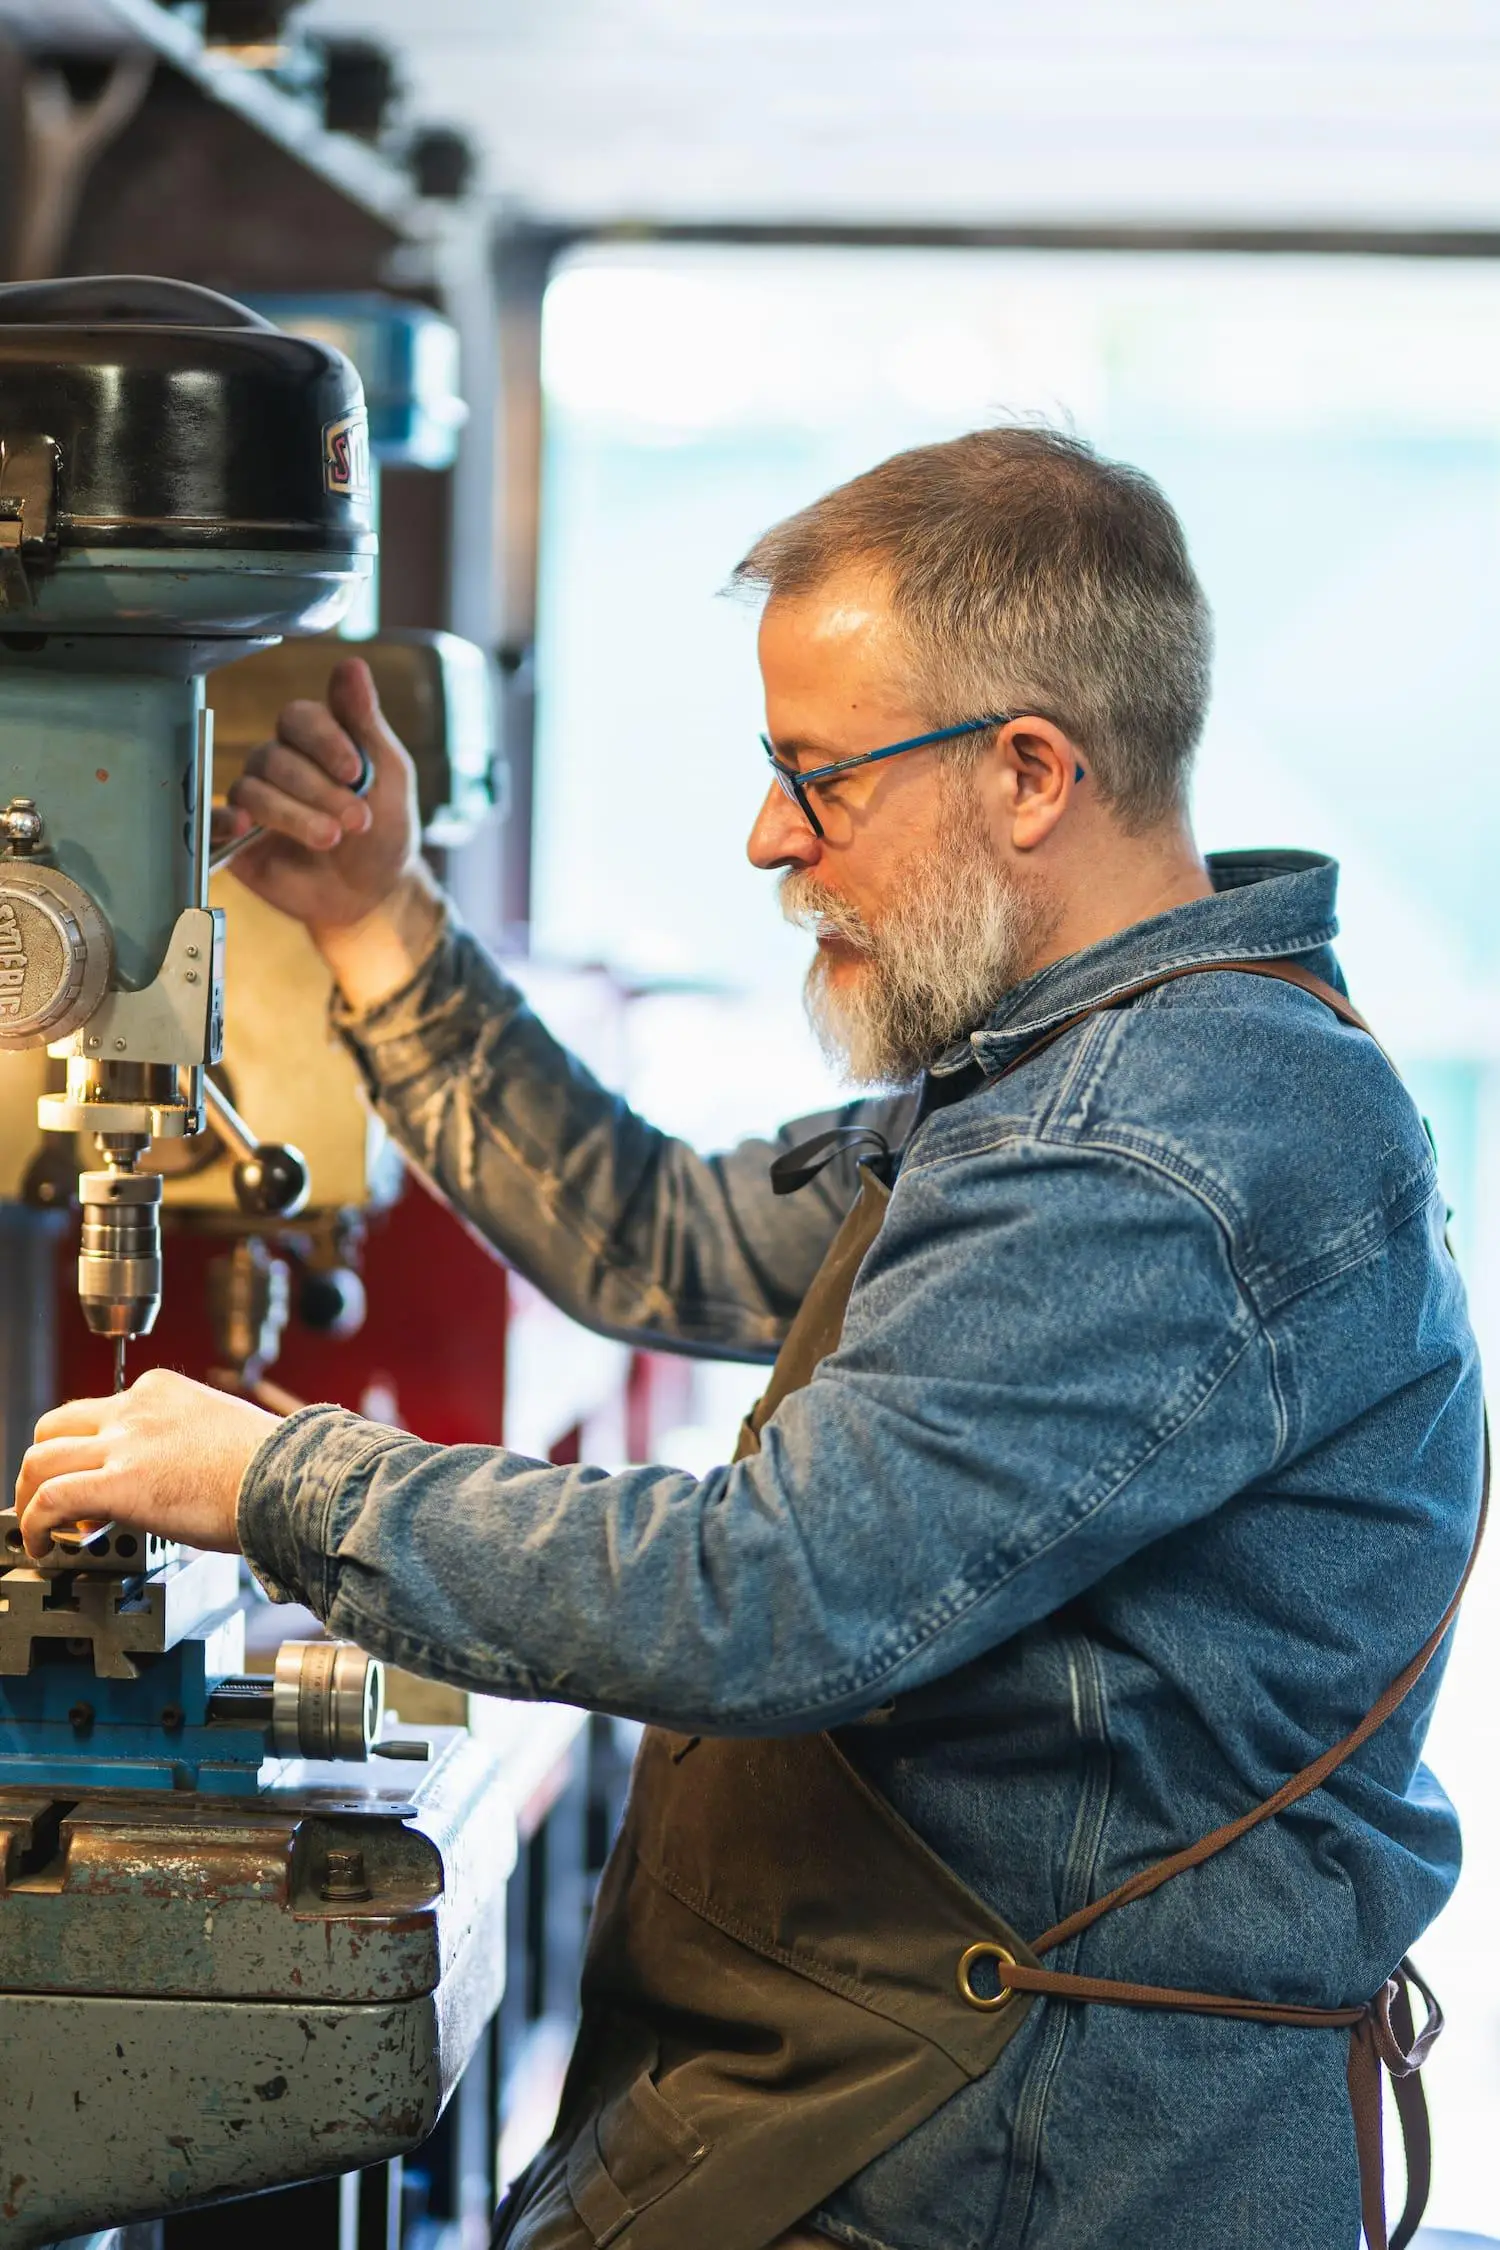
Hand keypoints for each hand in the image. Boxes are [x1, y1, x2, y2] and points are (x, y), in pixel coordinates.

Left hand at [14, 1369, 278, 1559]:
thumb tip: (166, 1477)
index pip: (101, 1410)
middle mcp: (137, 1409)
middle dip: (44, 1463)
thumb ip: (180, 1442)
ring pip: (41, 1457)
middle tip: (49, 1495)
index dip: (87, 1450)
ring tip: (37, 1525)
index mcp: (161, 1391)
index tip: (92, 1478)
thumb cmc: (274, 1466)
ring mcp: (126, 1443)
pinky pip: (51, 1499)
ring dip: (29, 1493)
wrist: (291, 1479)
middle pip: (56, 1425)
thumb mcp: (219, 1431)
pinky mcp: (121, 1483)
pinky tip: (40, 1543)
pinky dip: (33, 1522)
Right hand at [210, 656, 422, 933]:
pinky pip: (212, 818)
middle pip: (275, 757)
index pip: (298, 718)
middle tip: (357, 819)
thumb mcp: (389, 774)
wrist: (372, 894)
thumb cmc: (383, 830)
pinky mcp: (235, 837)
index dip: (324, 741)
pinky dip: (224, 819)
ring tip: (332, 838)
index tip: (356, 772)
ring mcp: (254, 799)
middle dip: (320, 789)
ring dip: (295, 814)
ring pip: (252, 789)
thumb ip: (366, 721)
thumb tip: (352, 663)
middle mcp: (276, 764)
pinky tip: (246, 827)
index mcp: (311, 741)